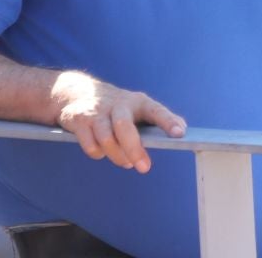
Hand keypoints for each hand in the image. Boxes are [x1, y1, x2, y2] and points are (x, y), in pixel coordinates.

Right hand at [52, 72, 184, 172]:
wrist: (77, 92)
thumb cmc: (117, 107)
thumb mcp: (138, 107)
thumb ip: (159, 118)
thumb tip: (184, 130)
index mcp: (138, 101)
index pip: (157, 111)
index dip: (168, 122)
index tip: (179, 134)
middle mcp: (118, 104)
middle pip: (125, 127)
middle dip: (134, 150)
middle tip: (144, 168)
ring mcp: (97, 112)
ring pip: (107, 138)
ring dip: (117, 156)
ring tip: (126, 162)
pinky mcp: (80, 120)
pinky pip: (90, 145)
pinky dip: (98, 154)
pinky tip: (102, 152)